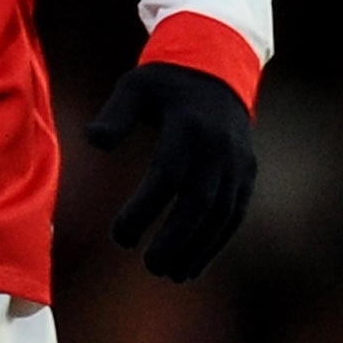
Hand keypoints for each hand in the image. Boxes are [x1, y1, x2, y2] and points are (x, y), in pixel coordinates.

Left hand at [86, 61, 255, 281]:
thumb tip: (94, 142)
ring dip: (197, 248)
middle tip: (150, 266)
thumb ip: (114, 115)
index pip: (167, 175)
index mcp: (188, 126)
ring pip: (221, 214)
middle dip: (175, 239)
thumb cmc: (165, 83)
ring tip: (170, 274)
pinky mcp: (247, 174)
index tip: (119, 236)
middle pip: (199, 201)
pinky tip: (192, 265)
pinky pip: (235, 214)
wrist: (218, 68)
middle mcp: (218, 147)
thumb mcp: (135, 86)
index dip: (144, 209)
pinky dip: (215, 243)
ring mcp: (238, 162)